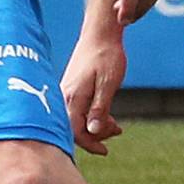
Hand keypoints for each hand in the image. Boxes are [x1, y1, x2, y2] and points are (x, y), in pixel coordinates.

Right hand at [62, 28, 128, 155]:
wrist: (101, 33)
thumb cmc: (107, 56)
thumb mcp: (108, 83)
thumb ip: (100, 108)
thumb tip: (94, 131)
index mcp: (73, 97)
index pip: (75, 131)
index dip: (90, 144)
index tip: (105, 151)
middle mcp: (65, 97)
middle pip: (75, 128)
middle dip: (96, 135)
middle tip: (117, 130)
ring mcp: (67, 92)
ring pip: (78, 120)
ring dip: (97, 126)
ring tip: (116, 125)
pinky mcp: (73, 89)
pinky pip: (79, 110)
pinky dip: (93, 116)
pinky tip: (109, 116)